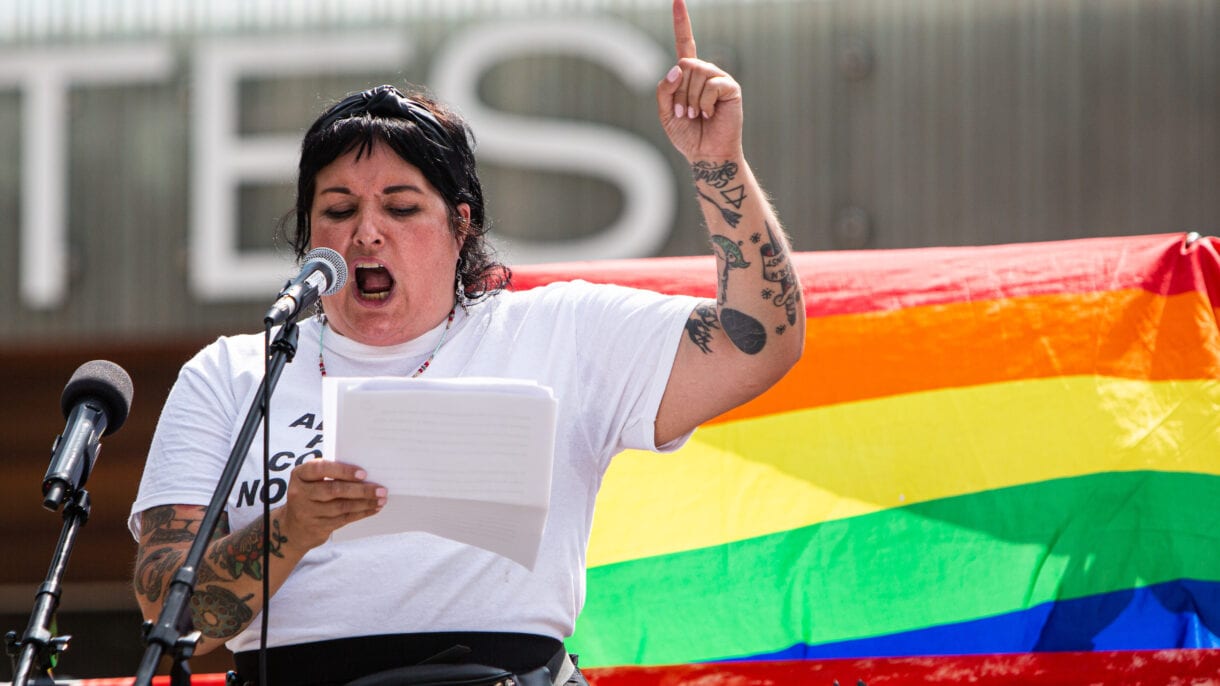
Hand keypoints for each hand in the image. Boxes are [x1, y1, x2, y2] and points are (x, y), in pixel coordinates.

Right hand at [278, 459, 384, 549]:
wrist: (293, 528)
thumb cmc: (310, 496)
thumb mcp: (312, 481)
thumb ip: (330, 474)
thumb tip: (365, 474)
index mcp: (299, 475)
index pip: (321, 468)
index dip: (343, 471)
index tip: (363, 473)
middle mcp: (299, 493)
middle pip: (334, 490)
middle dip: (361, 490)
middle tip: (381, 489)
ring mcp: (307, 512)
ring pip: (341, 507)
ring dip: (365, 503)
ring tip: (381, 499)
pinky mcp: (316, 527)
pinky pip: (344, 519)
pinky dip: (361, 513)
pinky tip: (374, 508)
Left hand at [656, 0, 743, 160]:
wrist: (706, 154)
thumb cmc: (687, 134)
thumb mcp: (666, 112)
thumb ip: (665, 88)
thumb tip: (680, 64)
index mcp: (688, 75)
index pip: (685, 43)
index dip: (682, 22)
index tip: (677, 0)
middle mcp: (705, 72)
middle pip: (684, 65)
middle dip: (678, 92)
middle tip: (685, 113)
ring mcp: (719, 78)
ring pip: (696, 73)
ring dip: (690, 99)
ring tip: (697, 115)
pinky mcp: (730, 88)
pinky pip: (711, 84)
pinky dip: (704, 103)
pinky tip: (710, 114)